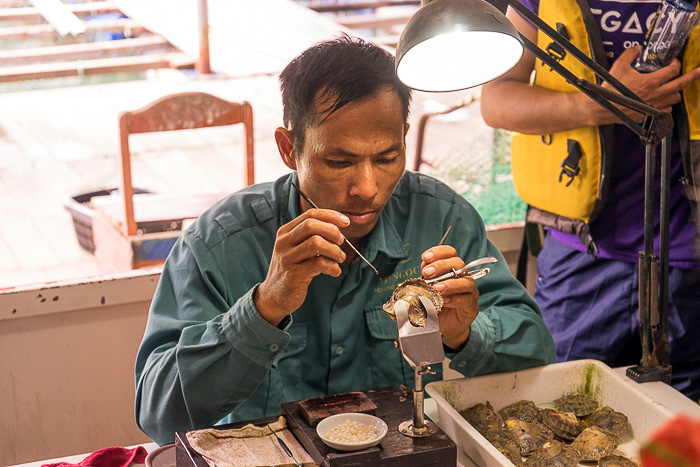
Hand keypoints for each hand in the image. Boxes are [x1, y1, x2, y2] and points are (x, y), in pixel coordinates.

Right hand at [255, 209, 348, 325]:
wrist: (274, 296)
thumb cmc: (292, 269)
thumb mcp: (297, 249)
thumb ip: (312, 237)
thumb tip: (338, 228)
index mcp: (285, 232)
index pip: (309, 214)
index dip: (331, 215)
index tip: (346, 222)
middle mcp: (283, 243)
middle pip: (311, 225)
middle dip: (332, 231)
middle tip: (341, 242)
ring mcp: (287, 259)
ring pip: (316, 243)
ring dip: (334, 250)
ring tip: (339, 258)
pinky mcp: (293, 275)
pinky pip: (319, 264)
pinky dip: (333, 267)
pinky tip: (335, 271)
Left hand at [421, 245, 479, 350]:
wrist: (441, 326)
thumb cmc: (433, 305)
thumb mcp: (424, 290)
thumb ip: (421, 282)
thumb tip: (414, 278)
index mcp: (451, 268)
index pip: (449, 253)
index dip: (438, 252)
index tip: (425, 257)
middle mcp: (463, 277)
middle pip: (458, 263)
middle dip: (441, 266)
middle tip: (427, 273)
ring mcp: (469, 292)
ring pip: (466, 281)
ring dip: (450, 284)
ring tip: (436, 288)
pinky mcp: (471, 307)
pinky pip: (467, 300)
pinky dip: (455, 299)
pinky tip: (444, 301)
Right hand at [591, 46, 699, 123]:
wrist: (603, 107)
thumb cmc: (610, 88)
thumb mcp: (618, 66)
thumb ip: (630, 54)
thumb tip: (637, 48)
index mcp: (650, 81)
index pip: (673, 70)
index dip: (676, 64)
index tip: (673, 62)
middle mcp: (656, 94)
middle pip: (681, 84)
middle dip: (692, 76)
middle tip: (698, 71)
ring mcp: (654, 105)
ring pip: (676, 98)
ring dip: (676, 91)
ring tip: (673, 87)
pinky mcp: (649, 115)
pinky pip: (667, 110)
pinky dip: (668, 105)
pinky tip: (664, 100)